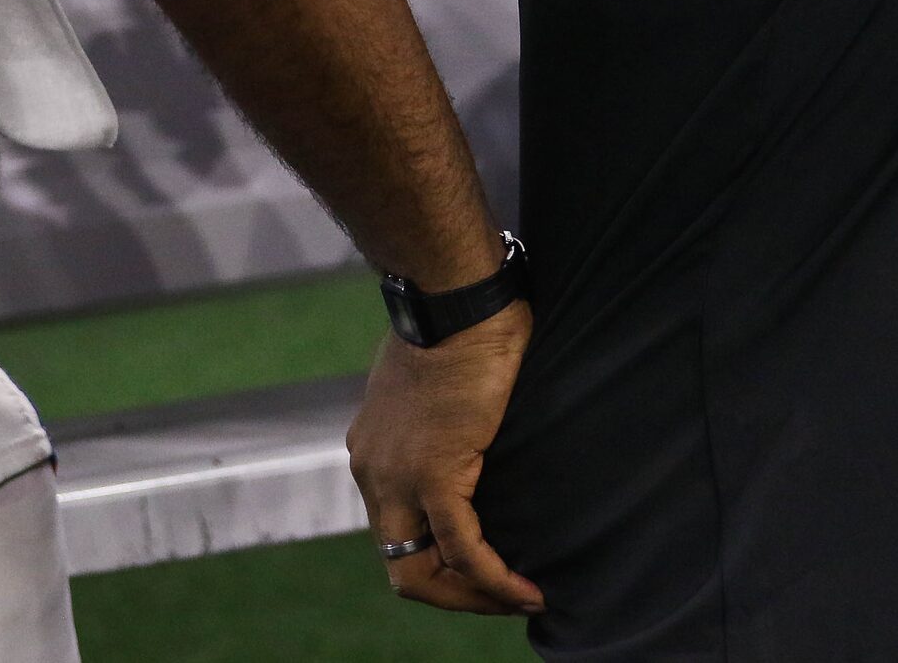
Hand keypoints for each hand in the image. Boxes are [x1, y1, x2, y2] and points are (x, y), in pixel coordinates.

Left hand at [345, 300, 543, 615]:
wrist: (456, 299)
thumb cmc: (458, 329)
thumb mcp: (432, 389)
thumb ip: (433, 428)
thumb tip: (465, 446)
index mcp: (371, 452)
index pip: (395, 532)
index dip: (438, 565)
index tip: (485, 570)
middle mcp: (372, 470)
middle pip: (400, 563)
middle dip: (454, 592)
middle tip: (504, 595)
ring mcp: (396, 474)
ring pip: (419, 571)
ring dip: (472, 596)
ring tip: (519, 598)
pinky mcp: (433, 472)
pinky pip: (461, 549)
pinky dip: (493, 578)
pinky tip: (526, 589)